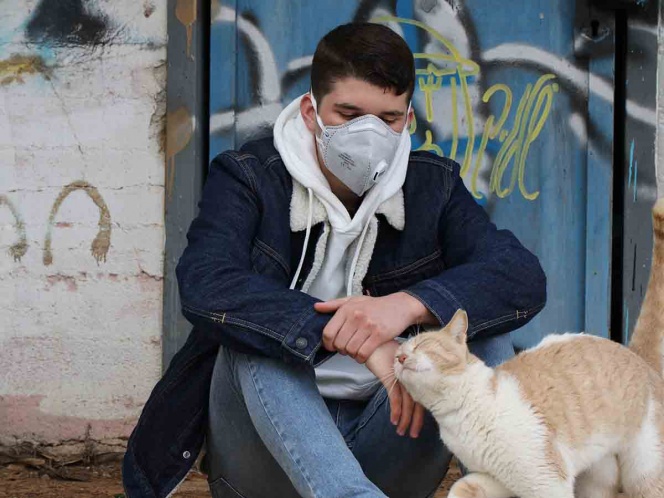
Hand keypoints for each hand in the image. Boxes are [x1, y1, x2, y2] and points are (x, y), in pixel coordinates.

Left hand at [314, 292, 434, 362]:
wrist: (401, 306)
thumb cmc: (376, 305)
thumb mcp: (354, 300)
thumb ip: (334, 304)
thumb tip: (316, 307)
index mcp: (347, 309)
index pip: (328, 332)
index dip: (327, 344)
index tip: (332, 346)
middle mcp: (355, 317)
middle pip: (339, 344)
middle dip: (341, 350)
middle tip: (347, 348)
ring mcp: (368, 326)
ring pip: (350, 350)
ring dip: (352, 355)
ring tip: (356, 351)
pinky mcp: (379, 335)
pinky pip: (363, 353)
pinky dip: (361, 358)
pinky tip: (363, 355)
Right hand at [365, 341, 424, 437]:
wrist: (372, 341)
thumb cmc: (384, 351)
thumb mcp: (398, 363)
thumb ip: (404, 374)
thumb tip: (407, 389)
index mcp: (415, 373)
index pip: (423, 396)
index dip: (421, 412)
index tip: (419, 425)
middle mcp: (411, 376)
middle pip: (418, 402)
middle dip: (416, 421)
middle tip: (414, 435)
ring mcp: (402, 377)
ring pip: (408, 403)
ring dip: (405, 419)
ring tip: (402, 432)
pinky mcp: (391, 377)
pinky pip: (395, 398)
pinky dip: (396, 411)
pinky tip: (394, 421)